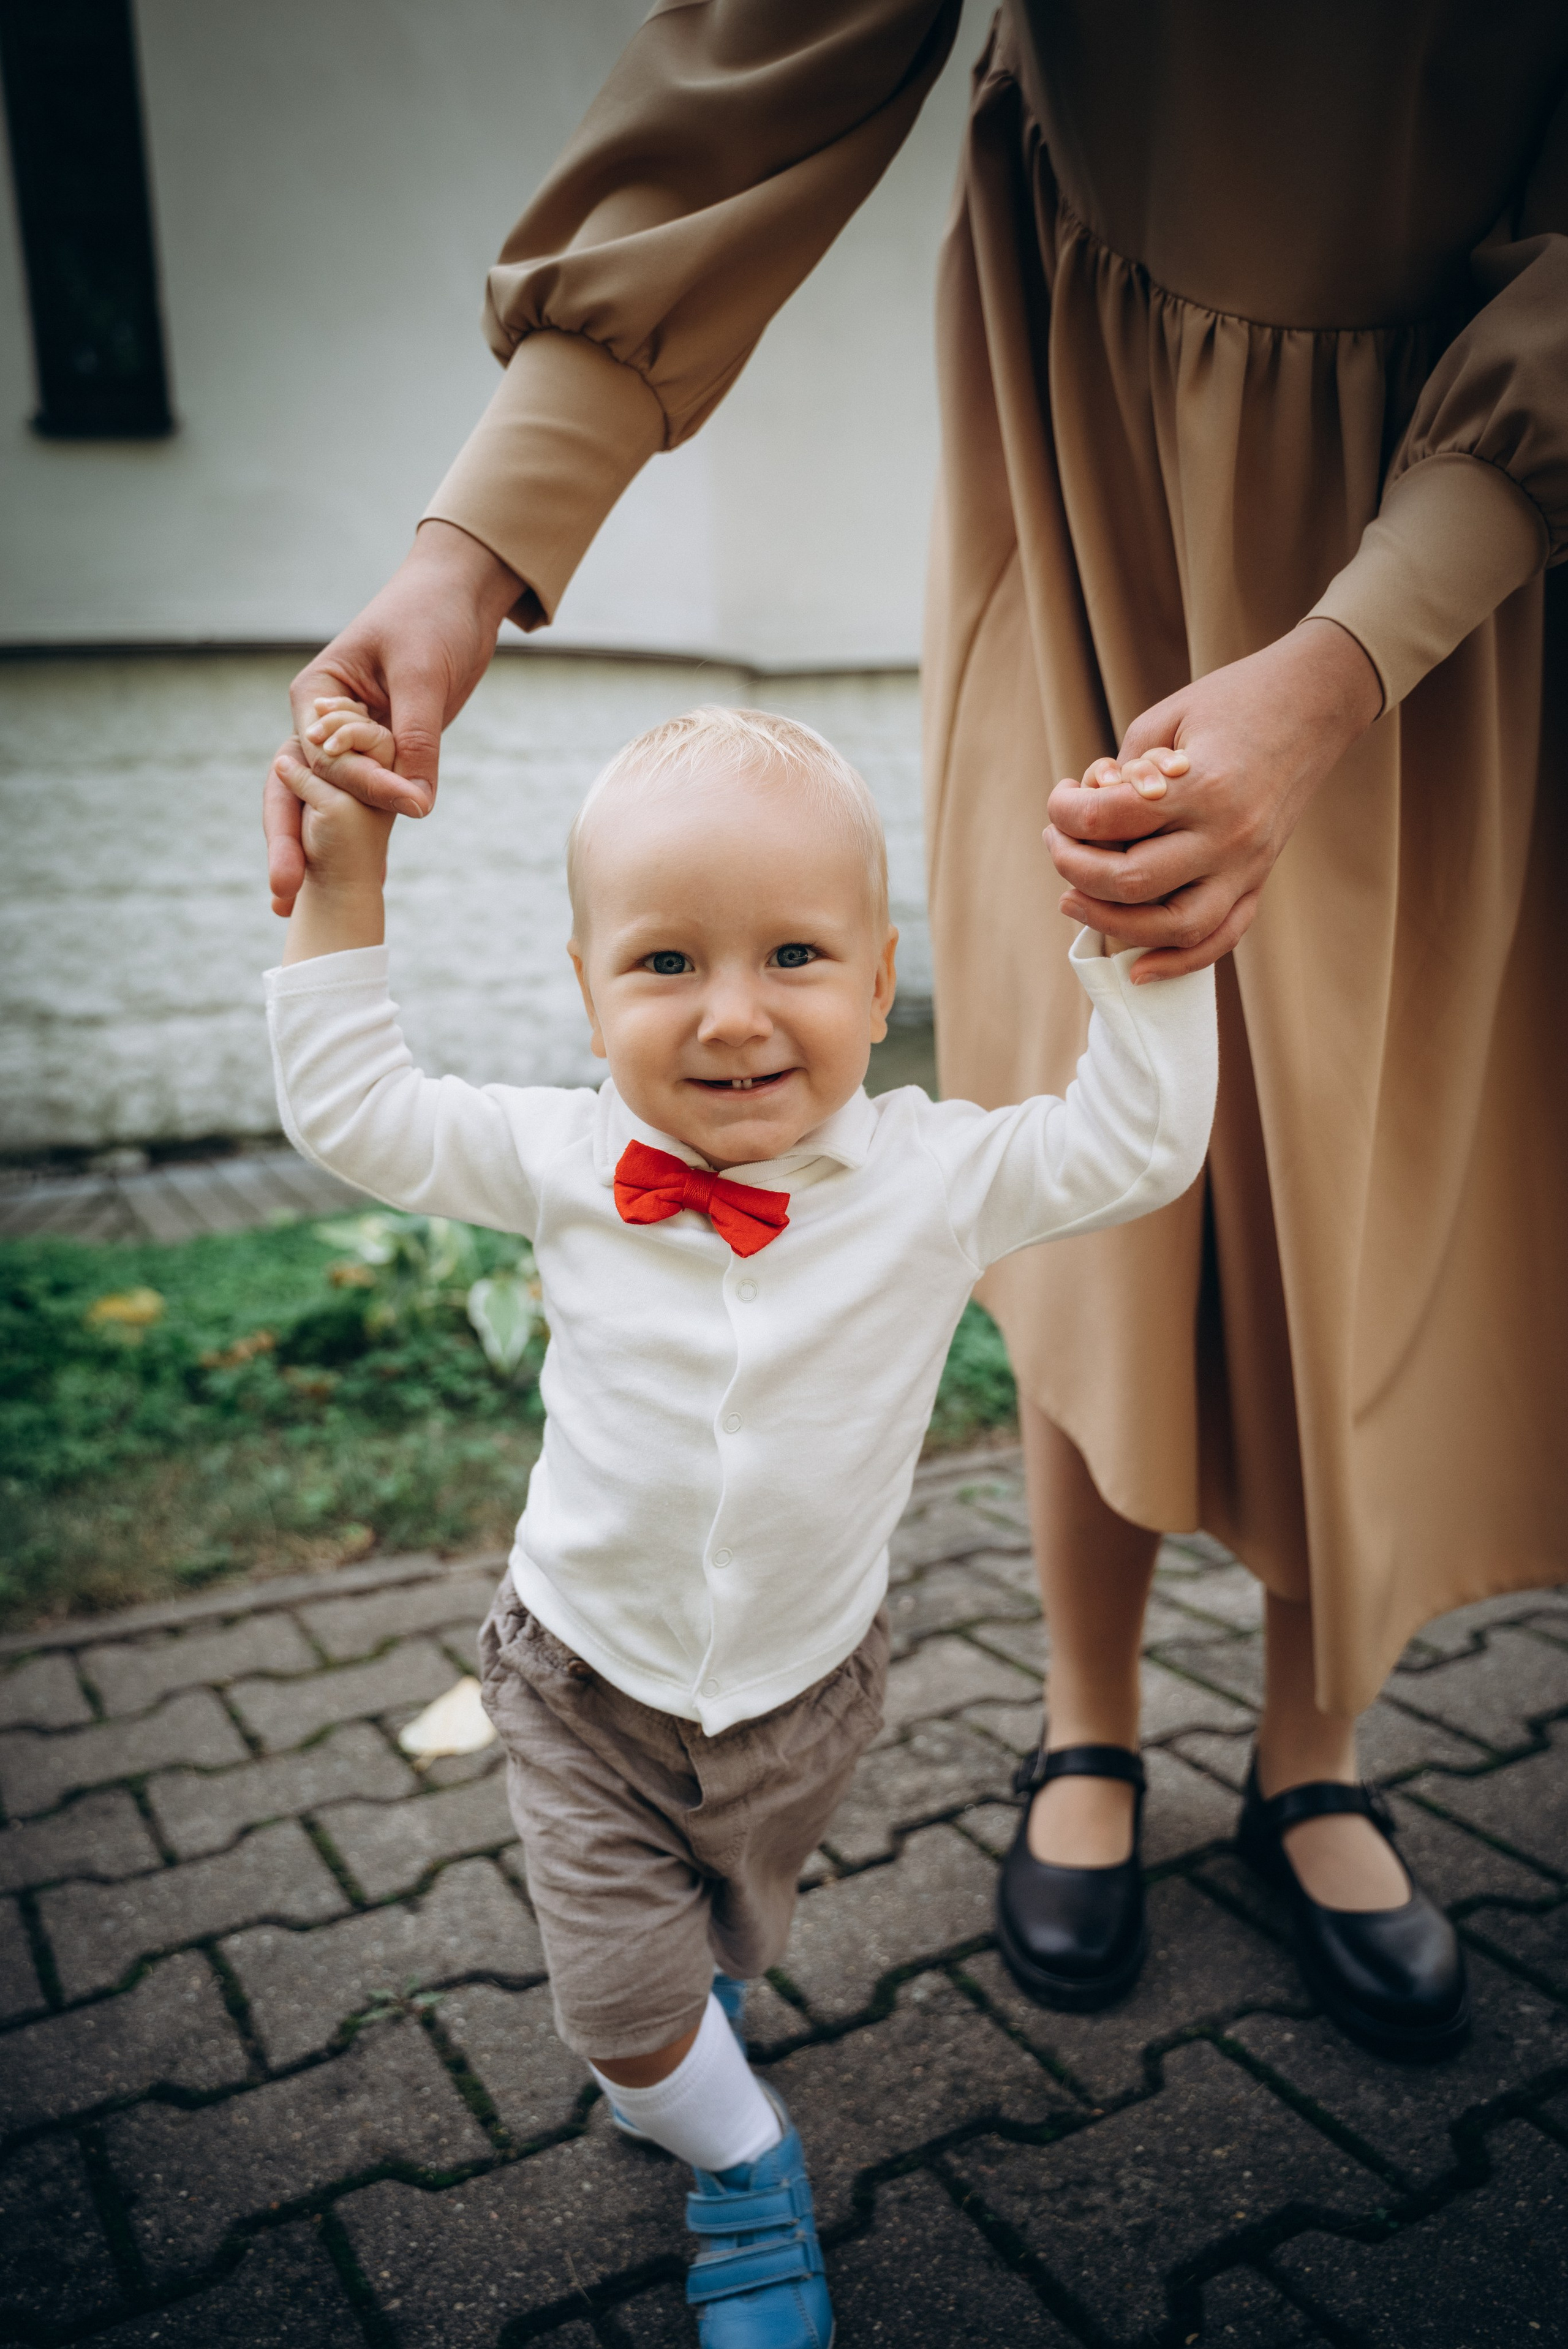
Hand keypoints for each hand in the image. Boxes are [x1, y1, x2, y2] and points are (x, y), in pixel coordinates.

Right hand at [266, 519, 522, 915]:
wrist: (458, 594)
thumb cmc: (431, 617)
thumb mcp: (424, 677)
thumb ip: (415, 740)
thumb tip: (417, 805)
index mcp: (316, 694)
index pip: (324, 756)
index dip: (361, 787)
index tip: (408, 806)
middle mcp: (321, 724)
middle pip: (294, 791)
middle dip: (287, 842)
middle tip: (282, 893)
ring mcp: (348, 744)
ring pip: (320, 804)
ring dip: (306, 850)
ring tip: (289, 904)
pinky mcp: (381, 755)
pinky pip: (364, 801)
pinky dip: (355, 837)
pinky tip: (339, 883)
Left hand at [1044, 620, 1381, 979]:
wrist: (1313, 704)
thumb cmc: (1231, 703)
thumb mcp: (1165, 720)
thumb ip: (1121, 775)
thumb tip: (1086, 824)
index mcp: (1203, 785)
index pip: (1107, 820)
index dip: (1064, 812)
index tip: (1060, 797)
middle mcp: (1228, 835)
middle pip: (1130, 882)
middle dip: (1073, 867)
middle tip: (1056, 842)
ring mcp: (1248, 865)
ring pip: (1173, 926)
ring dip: (1110, 923)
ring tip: (1072, 899)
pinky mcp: (1259, 881)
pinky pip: (1220, 938)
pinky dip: (1177, 962)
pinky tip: (1136, 969)